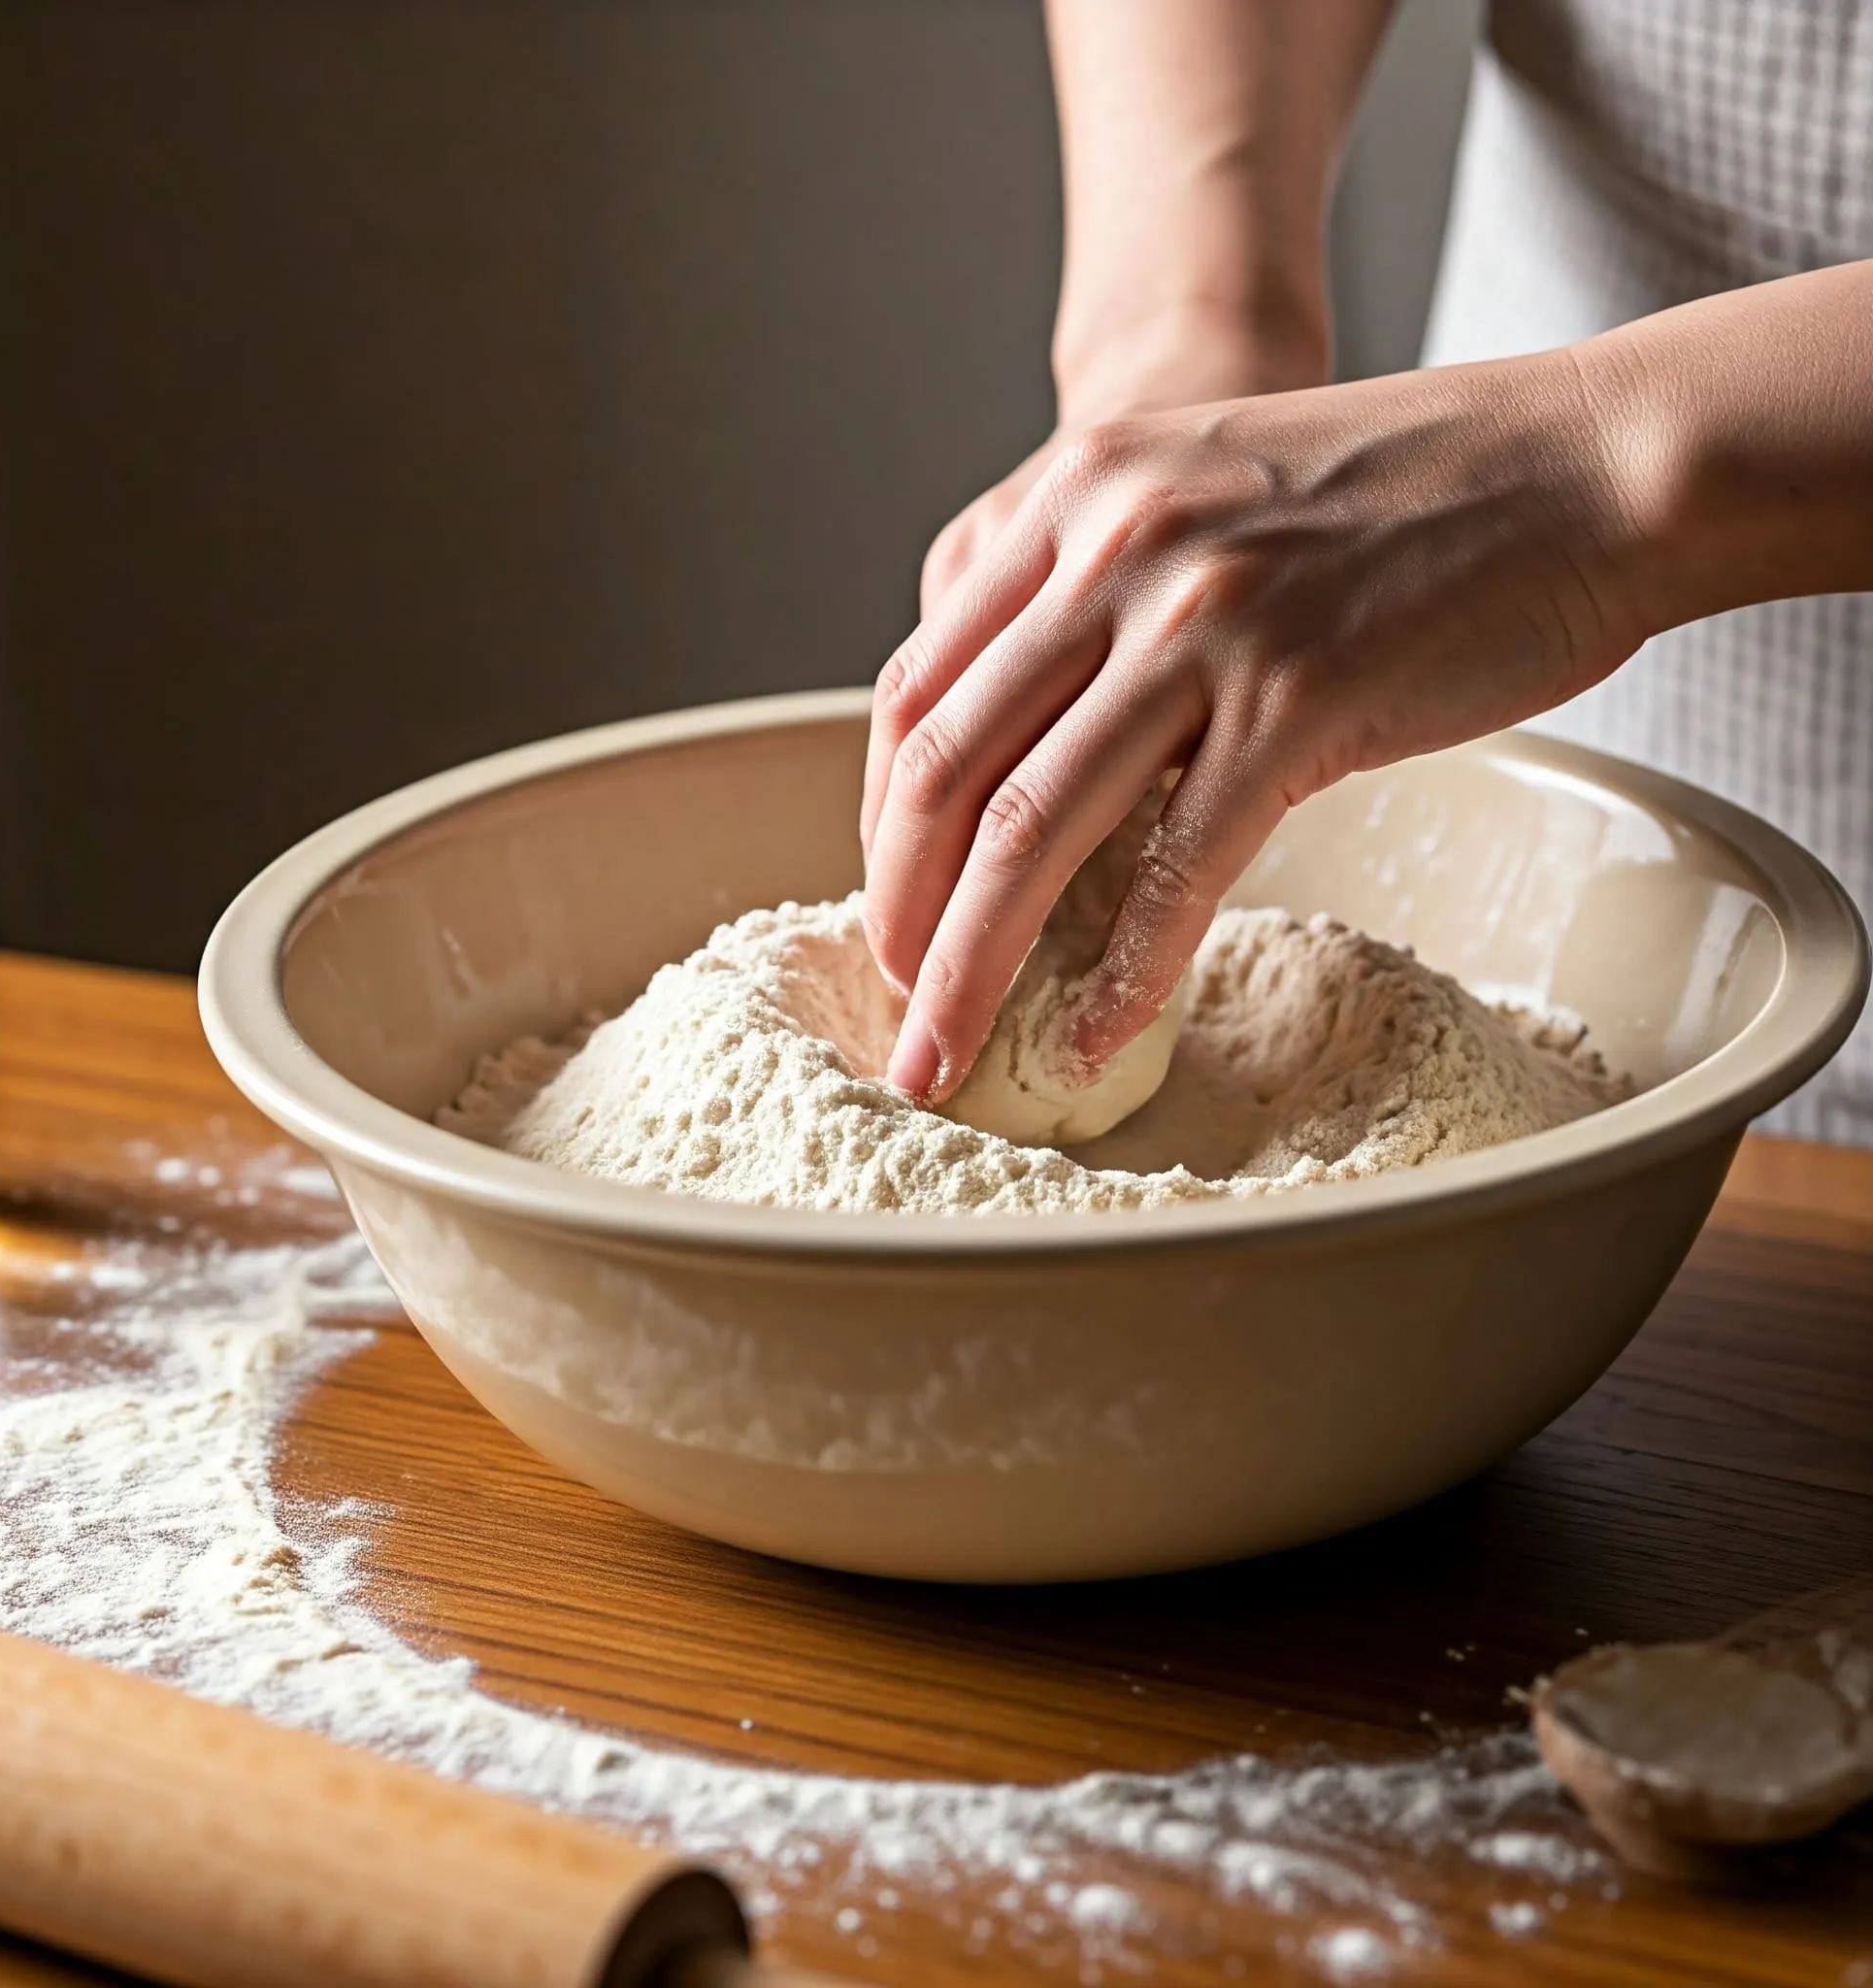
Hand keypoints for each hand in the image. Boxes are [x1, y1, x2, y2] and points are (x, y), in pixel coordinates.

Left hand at [861, 347, 1650, 1102]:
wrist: (1580, 463)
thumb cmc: (1400, 495)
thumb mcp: (1197, 492)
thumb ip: (1092, 594)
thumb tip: (1020, 746)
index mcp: (1073, 498)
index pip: (914, 688)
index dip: (879, 821)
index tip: (890, 905)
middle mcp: (1113, 547)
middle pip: (942, 768)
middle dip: (899, 912)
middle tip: (896, 1005)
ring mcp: (1204, 622)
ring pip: (1030, 829)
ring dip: (971, 967)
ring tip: (944, 1055)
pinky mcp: (1298, 699)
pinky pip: (1178, 869)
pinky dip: (1123, 974)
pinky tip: (1093, 1039)